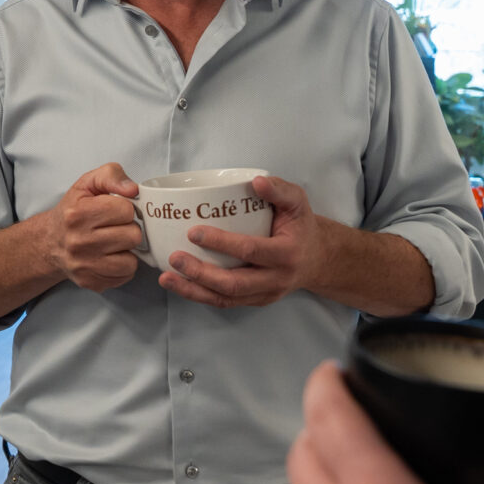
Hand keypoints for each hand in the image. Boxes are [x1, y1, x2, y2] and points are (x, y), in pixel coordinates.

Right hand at [49, 163, 144, 290]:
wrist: (50, 242)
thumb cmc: (73, 211)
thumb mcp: (87, 184)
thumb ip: (111, 176)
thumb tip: (132, 189)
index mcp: (78, 215)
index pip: (125, 210)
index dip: (125, 208)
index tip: (114, 210)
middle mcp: (79, 242)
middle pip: (132, 236)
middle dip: (128, 229)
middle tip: (114, 227)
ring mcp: (84, 266)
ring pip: (131, 260)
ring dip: (127, 250)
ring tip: (114, 243)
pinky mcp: (91, 282)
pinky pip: (125, 275)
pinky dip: (122, 266)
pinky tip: (111, 256)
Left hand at [162, 174, 332, 308]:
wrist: (316, 258)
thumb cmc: (301, 226)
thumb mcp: (297, 202)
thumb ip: (279, 190)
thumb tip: (256, 181)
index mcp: (287, 253)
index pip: (250, 250)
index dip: (221, 243)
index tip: (194, 232)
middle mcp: (276, 279)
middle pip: (234, 283)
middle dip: (200, 273)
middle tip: (175, 258)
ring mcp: (265, 294)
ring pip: (226, 298)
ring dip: (193, 290)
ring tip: (167, 278)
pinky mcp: (255, 301)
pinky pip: (225, 302)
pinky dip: (200, 295)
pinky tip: (180, 284)